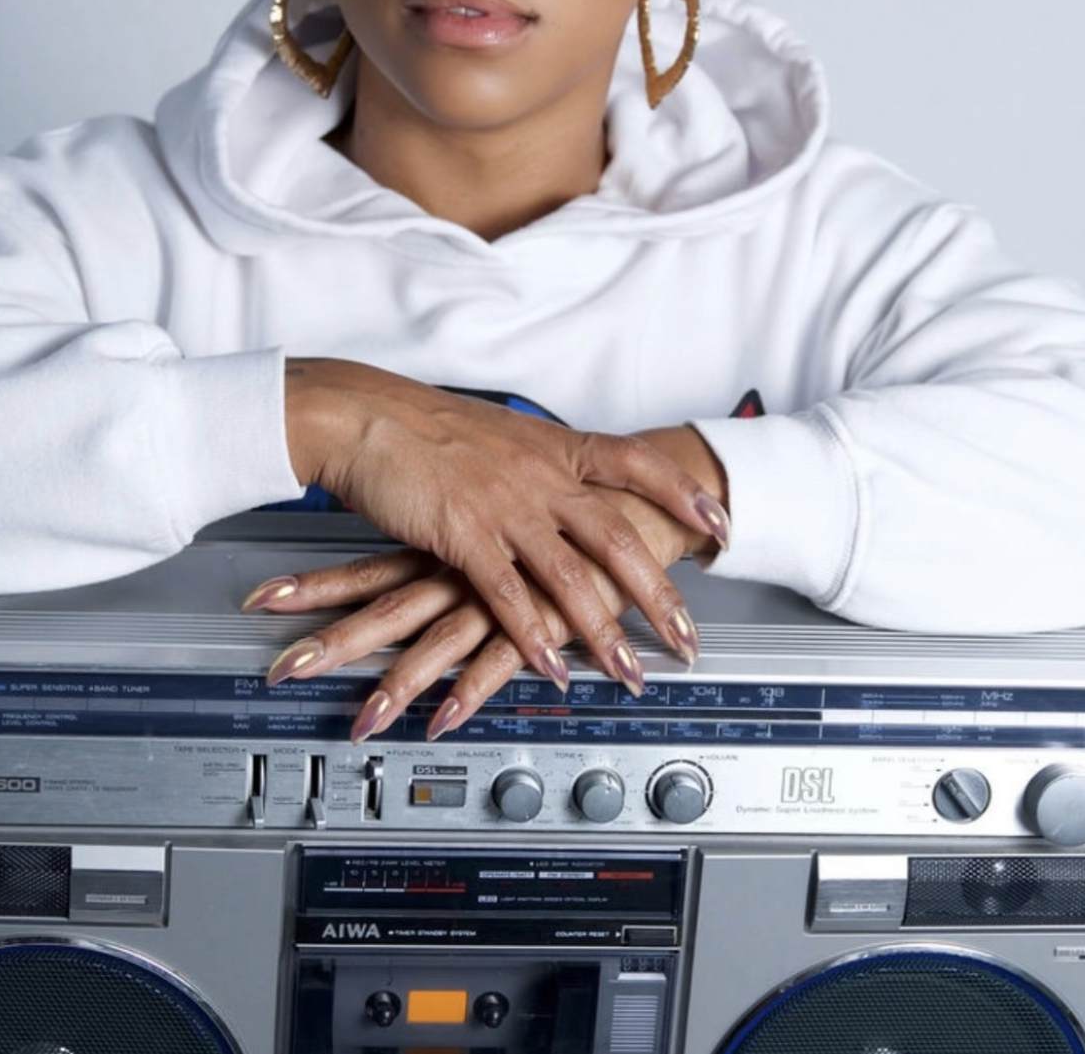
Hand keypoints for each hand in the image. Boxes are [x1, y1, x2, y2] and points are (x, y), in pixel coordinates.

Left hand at [243, 487, 705, 740]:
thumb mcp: (502, 521)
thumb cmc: (565, 509)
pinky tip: (440, 718)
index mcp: (446, 546)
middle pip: (385, 610)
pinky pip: (495, 662)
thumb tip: (424, 556)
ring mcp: (499, 597)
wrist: (636, 499)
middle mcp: (461, 571)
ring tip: (355, 719)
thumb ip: (464, 541)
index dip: (316, 585)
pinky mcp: (539, 621)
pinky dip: (466, 693)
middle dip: (331, 642)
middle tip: (280, 668)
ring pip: (432, 643)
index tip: (264, 597)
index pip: (369, 570)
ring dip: (392, 684)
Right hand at [283, 359, 727, 691]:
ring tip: (630, 671)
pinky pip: (509, 594)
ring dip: (604, 631)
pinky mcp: (463, 534)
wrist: (367, 414)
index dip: (681, 492)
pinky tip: (554, 667)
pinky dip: (534, 635)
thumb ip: (540, 462)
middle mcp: (540, 475)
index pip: (636, 462)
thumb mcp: (499, 433)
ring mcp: (505, 505)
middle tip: (688, 636)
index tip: (718, 522)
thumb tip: (568, 479)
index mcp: (552, 446)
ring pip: (571, 575)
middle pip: (618, 536)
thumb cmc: (425, 424)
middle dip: (659, 594)